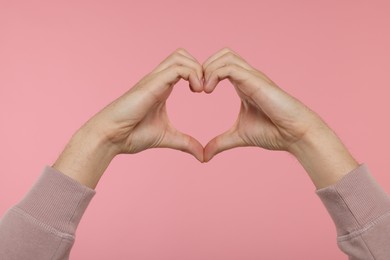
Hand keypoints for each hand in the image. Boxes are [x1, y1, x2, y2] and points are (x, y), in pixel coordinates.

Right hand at [83, 48, 204, 161]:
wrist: (111, 137)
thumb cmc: (132, 135)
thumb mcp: (167, 137)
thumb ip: (186, 143)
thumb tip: (202, 156)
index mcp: (162, 87)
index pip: (183, 66)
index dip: (199, 74)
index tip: (205, 93)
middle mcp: (158, 79)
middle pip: (182, 55)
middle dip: (200, 67)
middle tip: (205, 89)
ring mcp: (154, 80)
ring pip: (180, 56)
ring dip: (197, 69)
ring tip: (201, 90)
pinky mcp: (152, 84)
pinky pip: (177, 68)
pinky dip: (192, 74)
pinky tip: (196, 91)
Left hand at [202, 48, 324, 161]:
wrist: (295, 135)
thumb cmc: (273, 132)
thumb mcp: (238, 136)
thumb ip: (220, 142)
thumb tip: (205, 155)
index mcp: (242, 85)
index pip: (221, 65)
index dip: (204, 73)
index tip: (196, 92)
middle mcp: (247, 77)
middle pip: (222, 54)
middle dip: (204, 66)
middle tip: (197, 88)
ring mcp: (253, 77)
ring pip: (226, 56)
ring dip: (208, 69)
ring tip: (203, 90)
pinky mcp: (256, 82)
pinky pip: (231, 67)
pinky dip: (215, 74)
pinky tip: (209, 90)